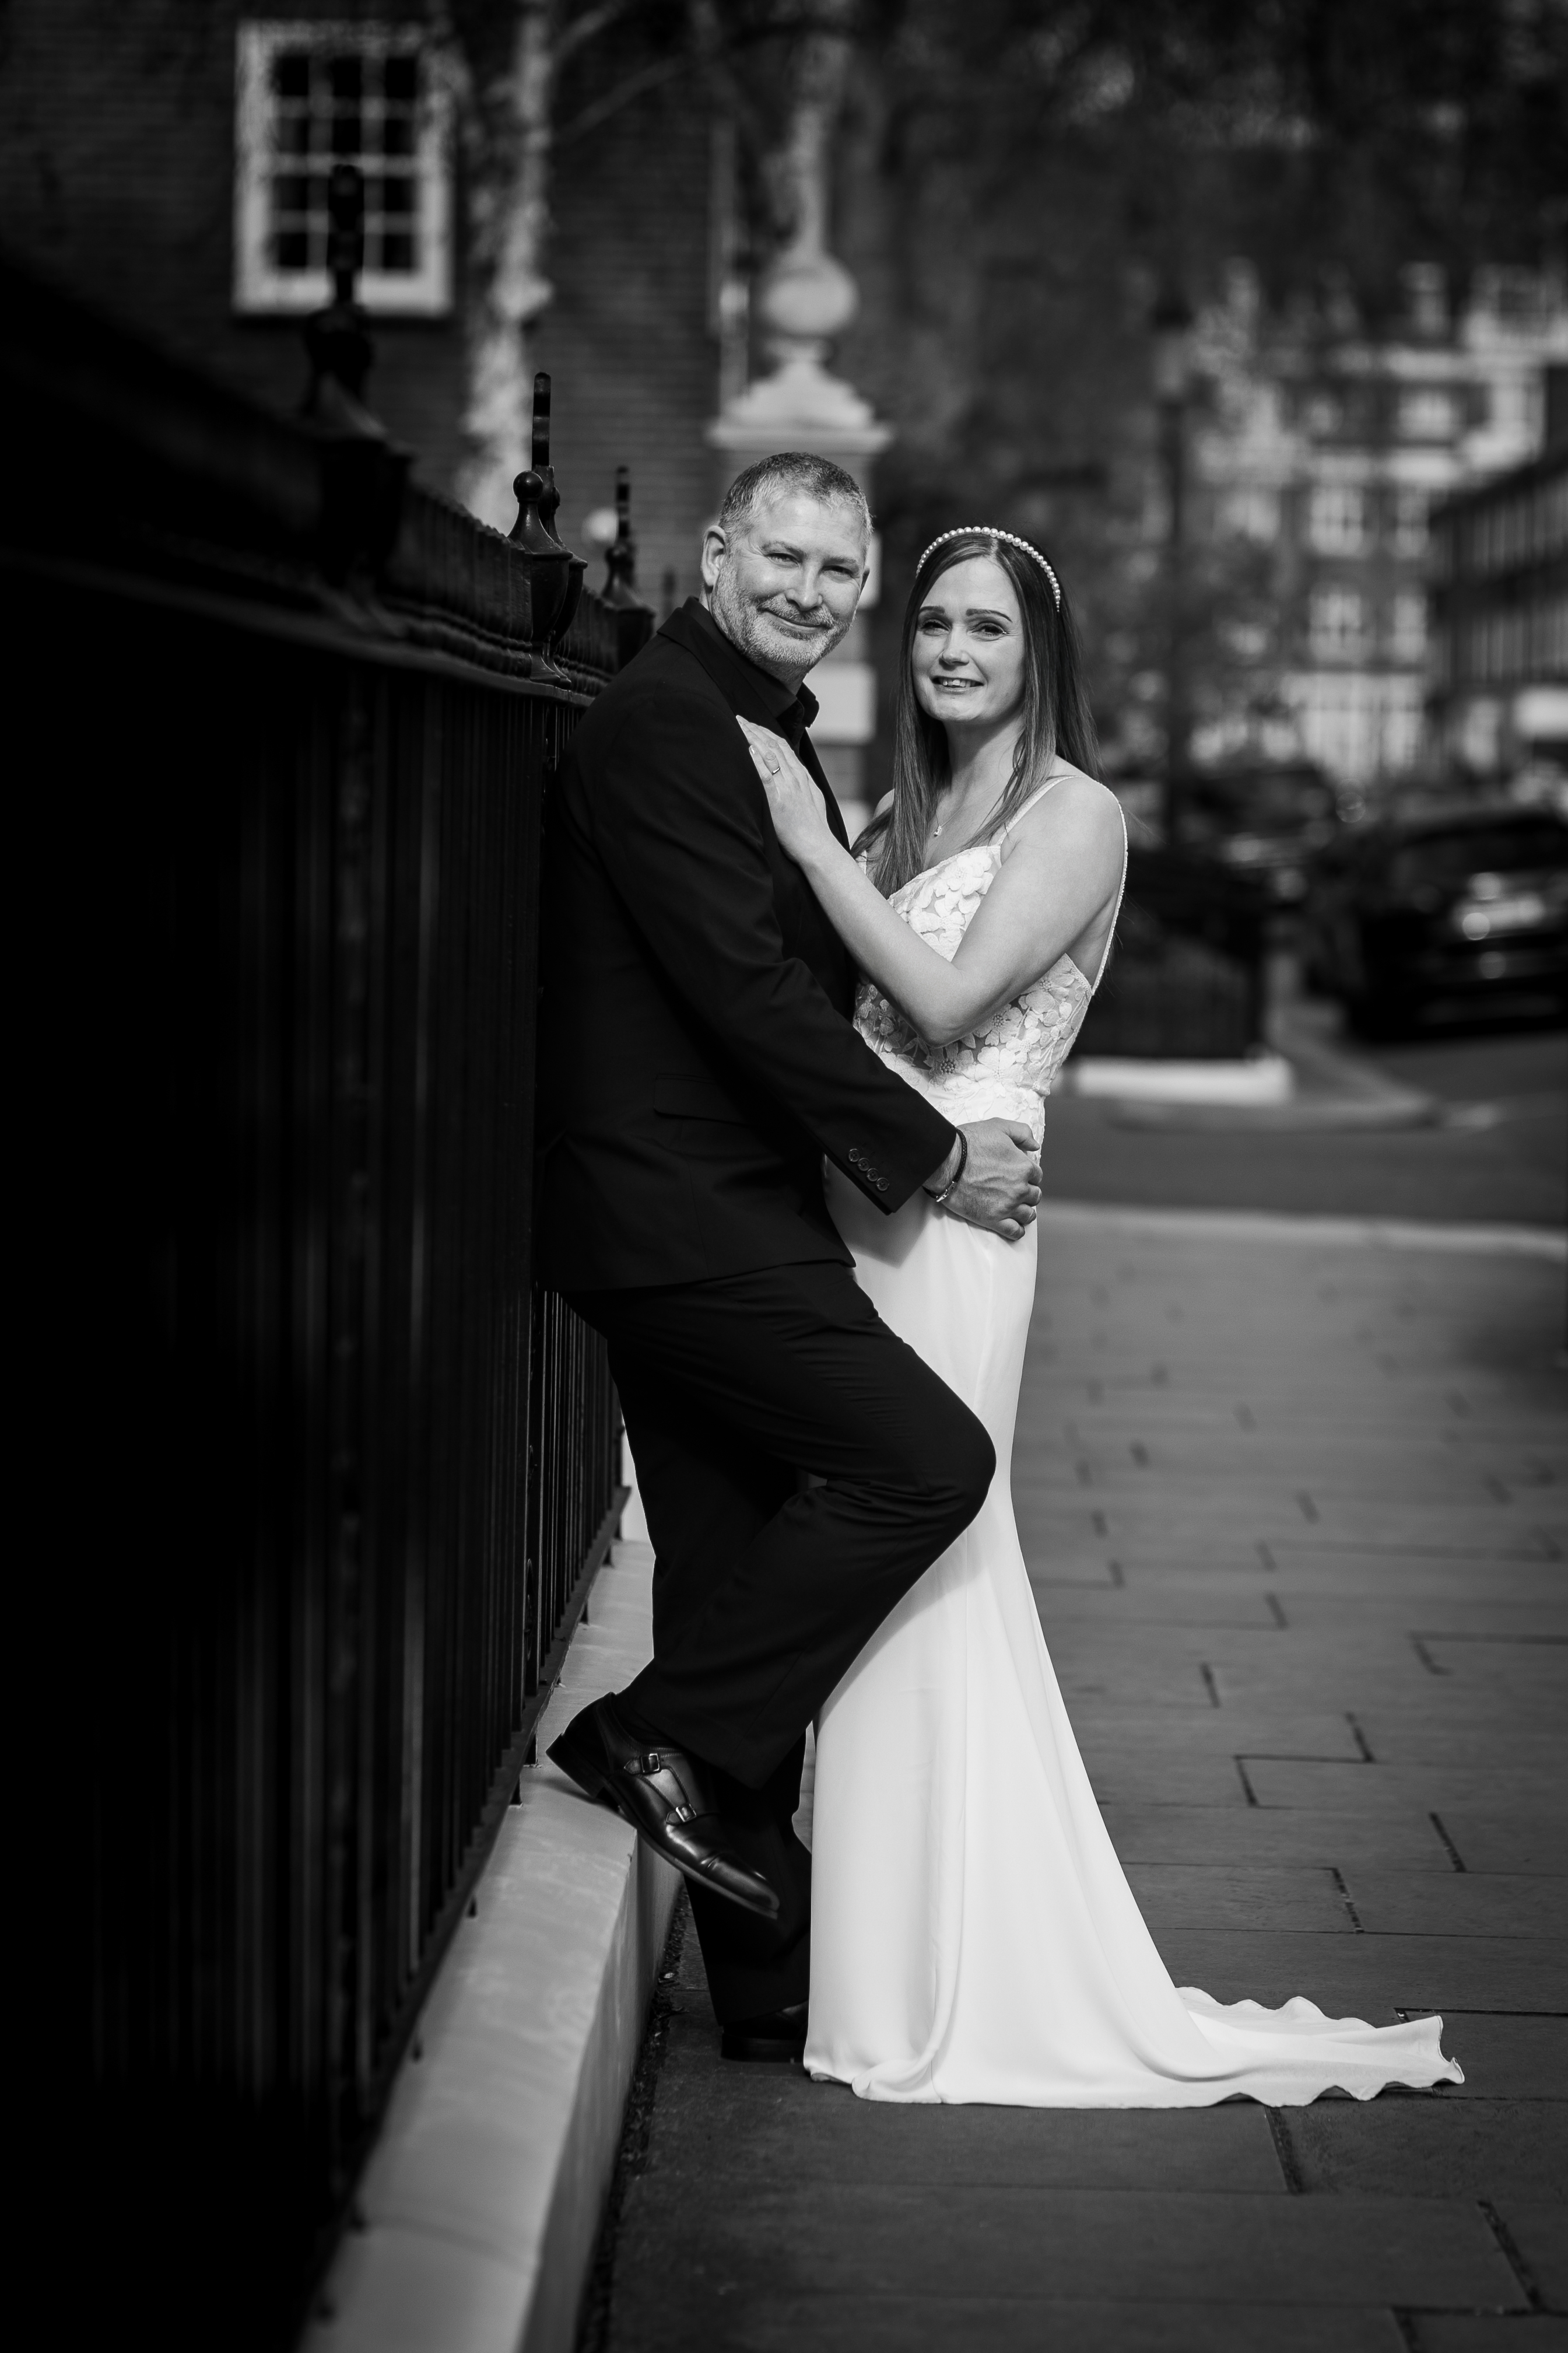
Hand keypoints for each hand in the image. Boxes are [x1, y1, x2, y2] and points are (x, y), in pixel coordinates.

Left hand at [738, 718, 834, 866]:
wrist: (816, 845)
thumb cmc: (813, 826)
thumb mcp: (813, 797)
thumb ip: (803, 781)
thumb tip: (794, 770)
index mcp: (801, 776)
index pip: (782, 745)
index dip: (765, 732)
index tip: (752, 724)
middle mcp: (794, 777)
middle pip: (773, 745)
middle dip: (754, 729)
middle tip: (739, 718)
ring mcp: (787, 787)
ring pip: (768, 755)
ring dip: (751, 738)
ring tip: (737, 726)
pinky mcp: (777, 801)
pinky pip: (764, 776)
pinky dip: (755, 760)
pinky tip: (746, 749)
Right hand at [945, 1120, 1041, 1241]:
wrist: (945, 1161)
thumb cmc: (969, 1143)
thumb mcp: (999, 1126)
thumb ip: (1022, 1133)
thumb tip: (1035, 1146)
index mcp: (1024, 1167)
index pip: (1036, 1176)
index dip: (1027, 1175)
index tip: (1018, 1175)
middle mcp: (1020, 1189)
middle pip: (1034, 1196)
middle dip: (1027, 1193)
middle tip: (1014, 1190)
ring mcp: (1007, 1206)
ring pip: (1028, 1215)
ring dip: (1024, 1211)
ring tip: (1016, 1208)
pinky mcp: (993, 1220)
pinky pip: (1015, 1232)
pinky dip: (1017, 1230)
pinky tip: (1013, 1225)